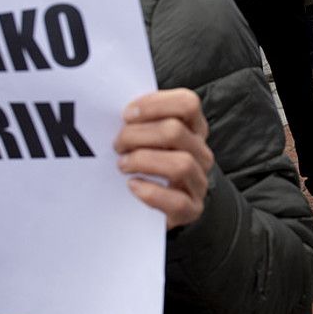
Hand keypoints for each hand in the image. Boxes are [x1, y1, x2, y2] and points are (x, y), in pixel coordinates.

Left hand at [115, 89, 212, 229]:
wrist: (154, 207)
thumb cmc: (146, 165)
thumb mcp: (148, 139)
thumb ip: (140, 122)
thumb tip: (111, 108)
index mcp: (193, 128)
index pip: (187, 104)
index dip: (155, 104)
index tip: (126, 114)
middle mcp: (201, 153)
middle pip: (176, 132)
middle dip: (137, 135)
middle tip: (116, 144)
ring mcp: (199, 181)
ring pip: (181, 164)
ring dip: (144, 161)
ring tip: (123, 165)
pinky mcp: (192, 209)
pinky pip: (177, 201)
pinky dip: (151, 192)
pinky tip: (133, 186)